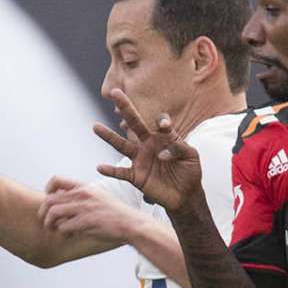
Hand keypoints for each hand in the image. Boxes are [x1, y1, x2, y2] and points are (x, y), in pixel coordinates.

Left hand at [38, 175, 139, 241]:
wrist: (131, 223)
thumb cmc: (115, 214)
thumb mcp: (98, 196)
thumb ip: (81, 196)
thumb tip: (62, 201)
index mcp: (84, 187)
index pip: (55, 180)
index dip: (47, 191)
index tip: (50, 203)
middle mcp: (82, 195)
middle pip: (49, 200)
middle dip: (43, 213)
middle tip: (46, 221)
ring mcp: (84, 208)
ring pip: (53, 214)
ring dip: (50, 224)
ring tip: (56, 229)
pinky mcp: (86, 222)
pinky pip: (63, 227)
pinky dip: (63, 233)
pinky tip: (70, 235)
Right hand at [93, 88, 200, 211]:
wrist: (185, 195)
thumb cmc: (190, 172)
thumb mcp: (191, 157)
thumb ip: (179, 149)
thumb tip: (160, 153)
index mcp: (163, 137)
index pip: (159, 123)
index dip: (161, 122)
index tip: (163, 126)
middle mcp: (148, 145)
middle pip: (134, 124)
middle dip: (125, 108)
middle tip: (114, 92)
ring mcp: (140, 160)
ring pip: (121, 145)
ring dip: (108, 136)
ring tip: (95, 126)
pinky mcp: (136, 177)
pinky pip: (120, 173)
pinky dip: (110, 171)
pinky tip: (100, 167)